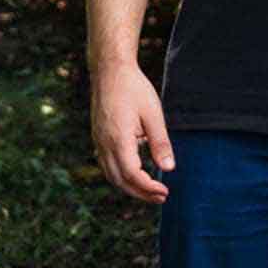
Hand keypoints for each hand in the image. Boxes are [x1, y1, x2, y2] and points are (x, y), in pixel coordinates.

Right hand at [90, 64, 174, 203]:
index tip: (165, 191)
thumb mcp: (153, 114)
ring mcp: (98, 142)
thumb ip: (160, 142)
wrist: (110, 71)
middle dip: (141, 193)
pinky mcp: (98, 138)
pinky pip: (107, 165)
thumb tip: (169, 168)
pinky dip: (120, 176)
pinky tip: (136, 174)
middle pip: (120, 181)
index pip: (132, 174)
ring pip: (111, 175)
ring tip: (150, 190)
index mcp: (119, 139)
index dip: (148, 187)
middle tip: (161, 196)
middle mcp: (104, 144)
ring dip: (130, 187)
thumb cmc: (134, 89)